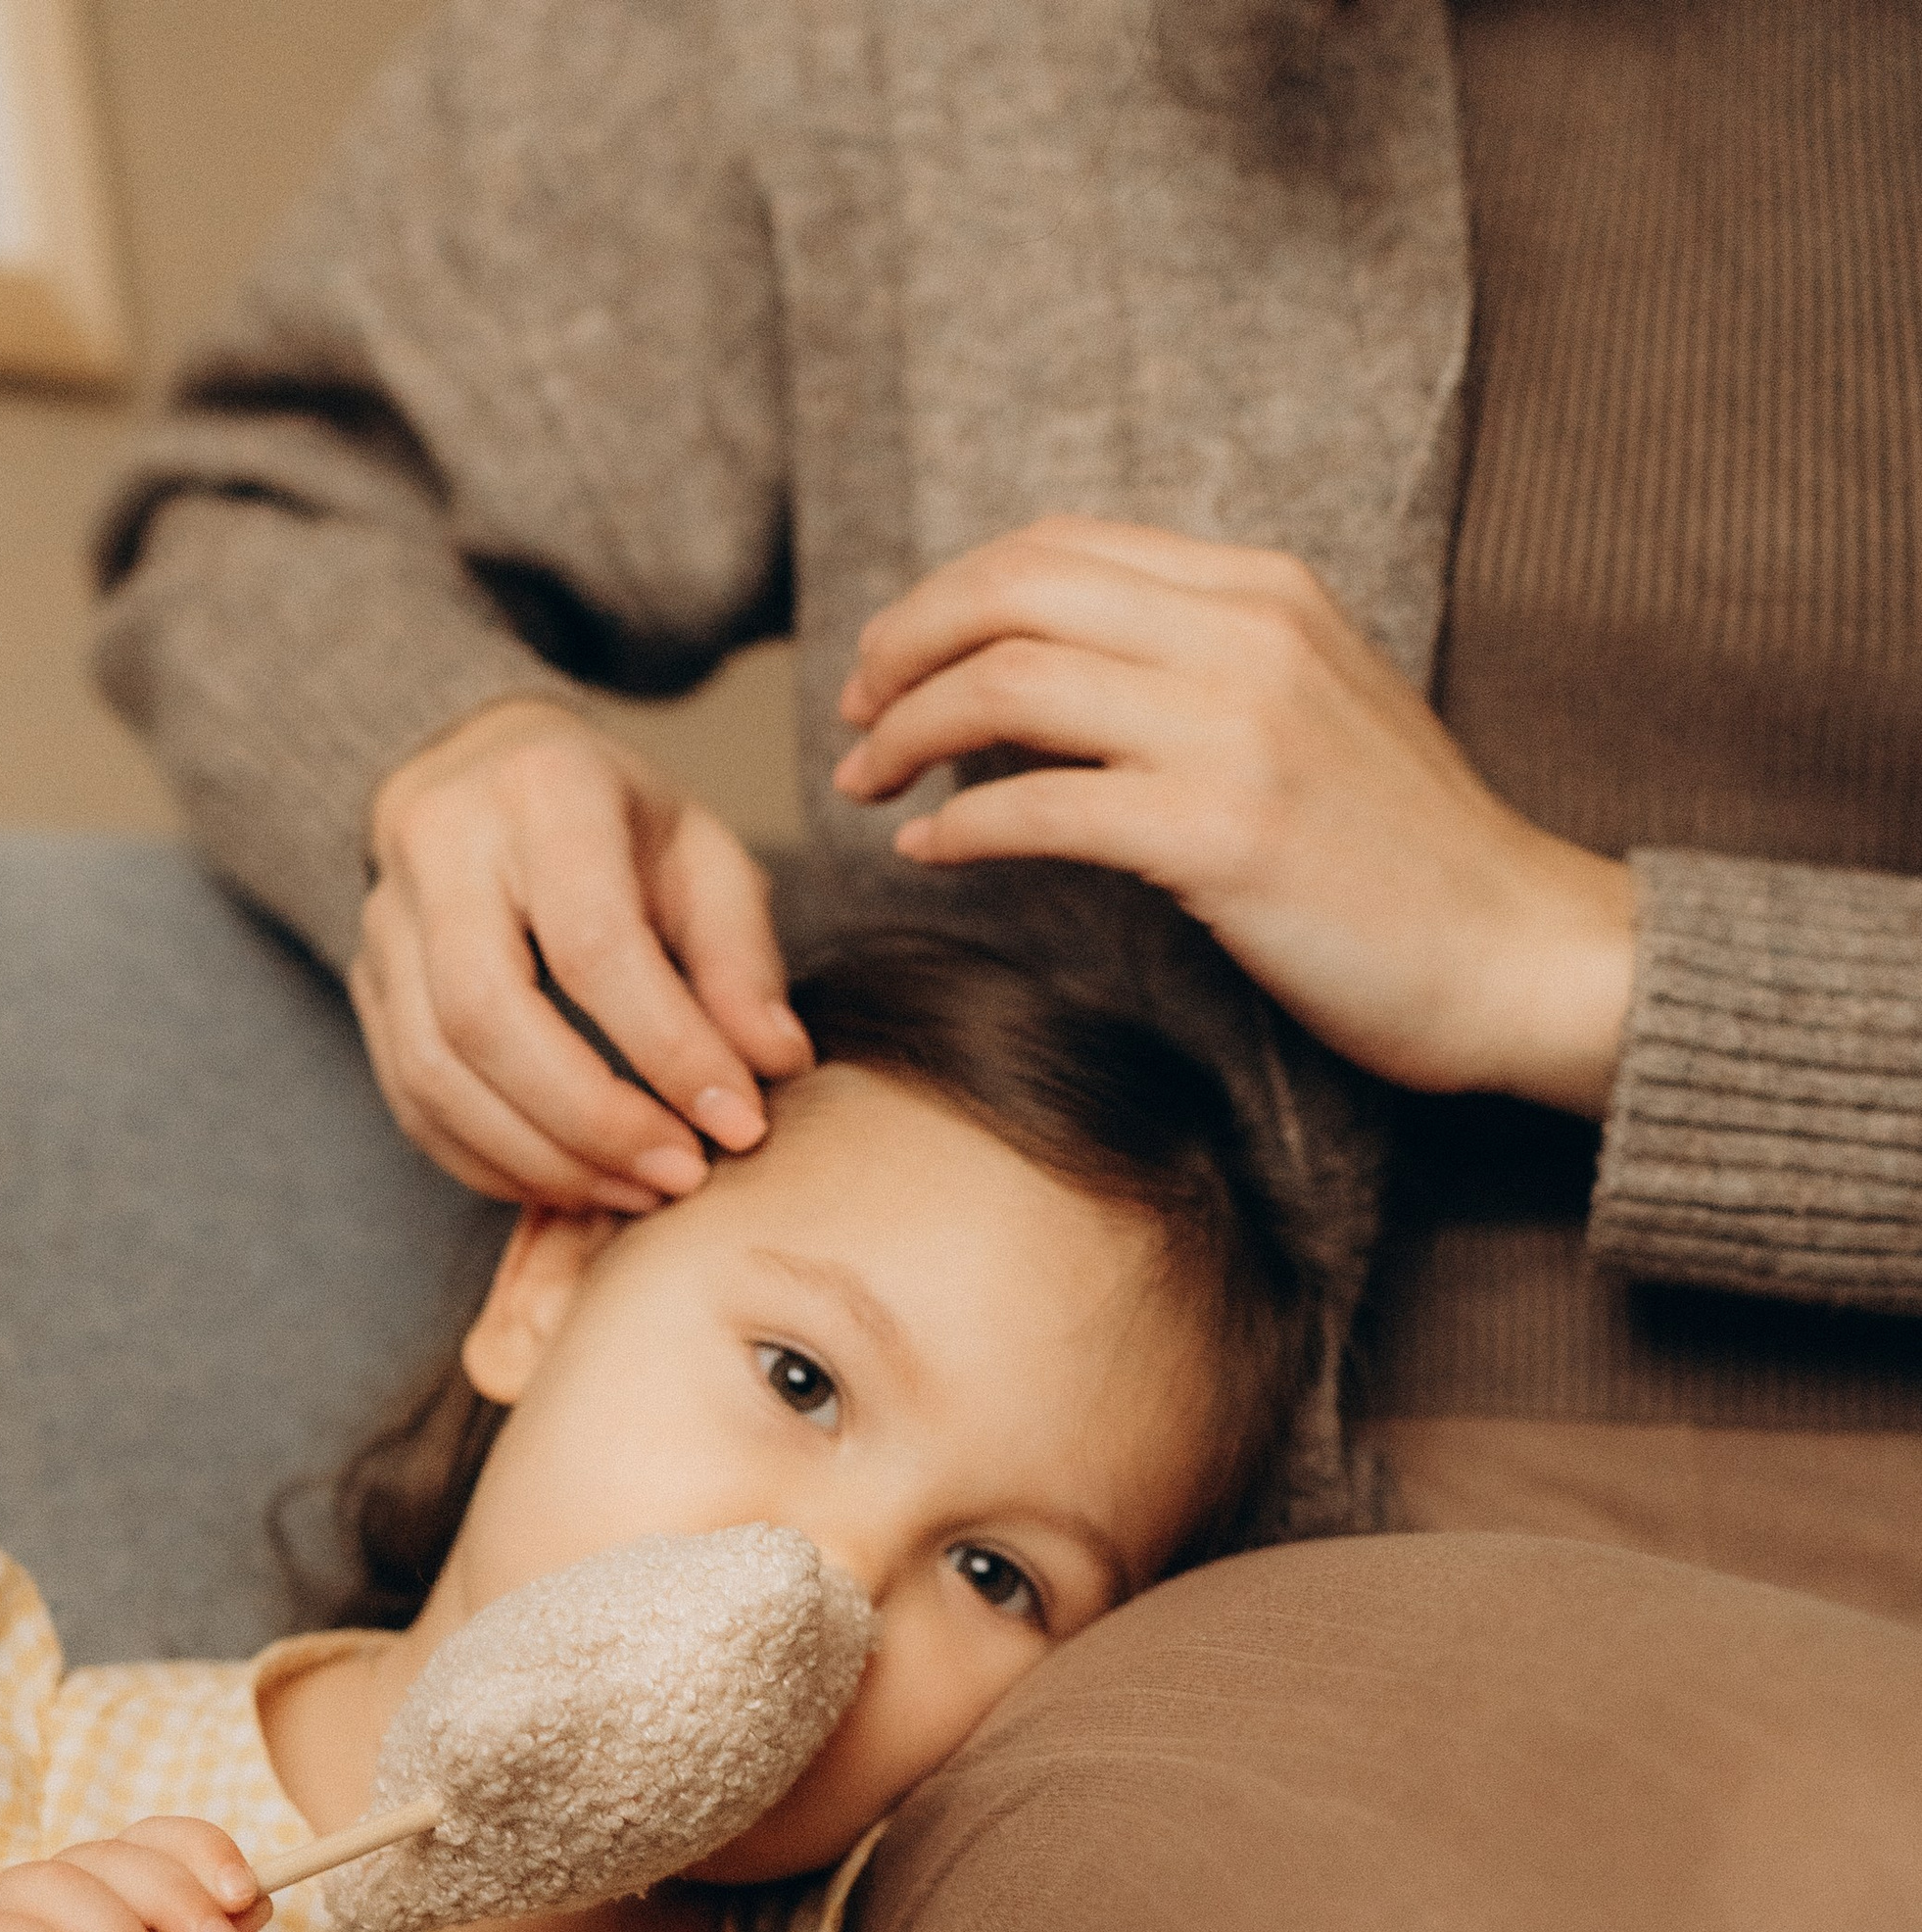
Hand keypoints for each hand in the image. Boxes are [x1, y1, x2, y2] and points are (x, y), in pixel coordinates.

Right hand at [356, 698, 812, 1214]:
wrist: (488, 778)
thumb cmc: (615, 826)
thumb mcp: (702, 857)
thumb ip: (739, 960)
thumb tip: (774, 1065)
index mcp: (543, 790)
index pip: (593, 945)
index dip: (669, 1050)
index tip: (738, 1122)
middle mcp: (441, 846)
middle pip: (486, 1018)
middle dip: (591, 1121)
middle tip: (679, 1175)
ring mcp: (384, 920)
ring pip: (434, 1073)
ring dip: (541, 1159)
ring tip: (632, 1190)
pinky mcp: (365, 987)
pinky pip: (412, 1103)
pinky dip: (491, 1164)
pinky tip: (569, 1183)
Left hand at [833, 517, 1636, 1117]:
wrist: (1515, 950)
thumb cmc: (1400, 858)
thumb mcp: (1300, 716)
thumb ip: (1182, 677)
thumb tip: (1024, 691)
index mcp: (1262, 588)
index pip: (1058, 546)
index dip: (948, 597)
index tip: (889, 664)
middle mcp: (1246, 634)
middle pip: (1013, 591)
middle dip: (902, 649)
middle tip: (849, 718)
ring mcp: (1237, 731)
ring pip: (1011, 686)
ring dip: (908, 734)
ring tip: (863, 787)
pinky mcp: (1223, 836)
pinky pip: (1042, 807)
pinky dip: (959, 830)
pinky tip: (926, 858)